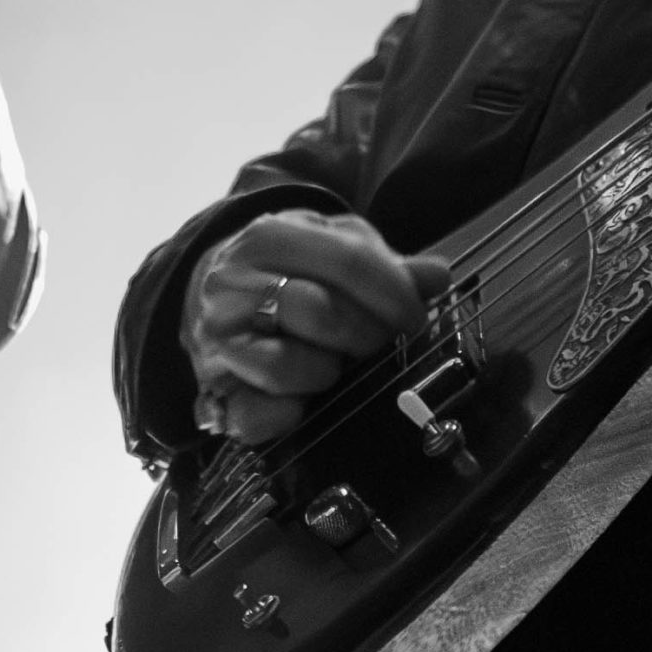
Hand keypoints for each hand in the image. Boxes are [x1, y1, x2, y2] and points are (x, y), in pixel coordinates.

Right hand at [182, 211, 443, 447]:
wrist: (214, 293)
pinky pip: (255, 415)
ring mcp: (217, 338)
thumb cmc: (289, 269)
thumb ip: (387, 265)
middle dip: (366, 335)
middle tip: (376, 340)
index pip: (349, 262)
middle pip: (323, 315)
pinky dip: (286, 414)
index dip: (395, 295)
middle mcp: (232, 284)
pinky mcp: (212, 387)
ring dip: (326, 372)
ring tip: (331, 360)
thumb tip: (439, 277)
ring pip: (288, 368)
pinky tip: (302, 401)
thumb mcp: (333, 249)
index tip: (416, 317)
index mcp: (268, 236)